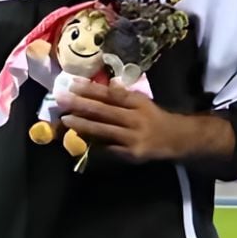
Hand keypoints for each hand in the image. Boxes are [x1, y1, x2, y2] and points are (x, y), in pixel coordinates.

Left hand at [57, 80, 185, 162]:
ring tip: (65, 119)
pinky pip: (107, 148)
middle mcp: (134, 119)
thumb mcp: (141, 102)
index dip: (91, 89)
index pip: (111, 94)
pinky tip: (79, 138)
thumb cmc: (153, 117)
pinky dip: (93, 142)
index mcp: (137, 102)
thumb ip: (122, 95)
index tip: (73, 83)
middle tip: (62, 99)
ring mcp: (132, 137)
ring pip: (103, 130)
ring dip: (83, 124)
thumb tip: (101, 85)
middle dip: (81, 104)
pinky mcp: (130, 153)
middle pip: (104, 111)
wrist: (174, 139)